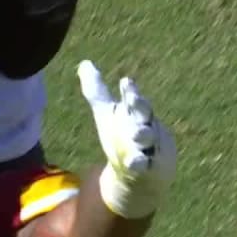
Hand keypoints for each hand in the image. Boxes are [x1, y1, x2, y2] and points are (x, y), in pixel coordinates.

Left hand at [77, 60, 176, 218]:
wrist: (137, 173)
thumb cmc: (123, 137)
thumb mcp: (107, 114)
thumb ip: (97, 92)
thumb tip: (84, 63)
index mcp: (134, 113)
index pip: (133, 99)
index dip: (130, 91)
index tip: (125, 82)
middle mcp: (145, 126)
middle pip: (144, 113)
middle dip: (140, 106)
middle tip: (133, 99)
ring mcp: (150, 146)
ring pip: (148, 137)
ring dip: (143, 135)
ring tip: (136, 134)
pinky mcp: (152, 167)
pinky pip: (147, 165)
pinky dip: (141, 163)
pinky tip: (133, 163)